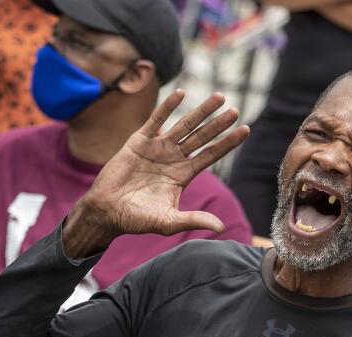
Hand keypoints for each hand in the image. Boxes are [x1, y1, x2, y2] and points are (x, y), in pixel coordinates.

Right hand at [62, 91, 249, 258]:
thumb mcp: (168, 222)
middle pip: (201, 137)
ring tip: (219, 97)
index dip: (227, 143)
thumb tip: (222, 228)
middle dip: (218, 124)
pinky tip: (181, 94)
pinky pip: (156, 120)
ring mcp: (157, 148)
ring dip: (200, 111)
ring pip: (184, 125)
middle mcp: (173, 159)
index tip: (245, 130)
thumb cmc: (136, 219)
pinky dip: (167, 107)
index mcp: (182, 175)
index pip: (210, 155)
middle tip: (235, 111)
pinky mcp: (139, 141)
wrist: (105, 211)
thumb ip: (193, 220)